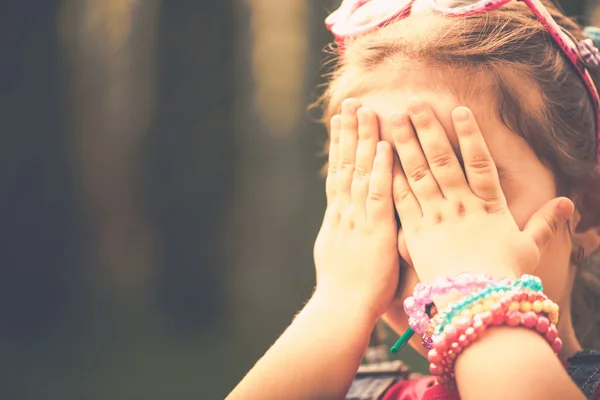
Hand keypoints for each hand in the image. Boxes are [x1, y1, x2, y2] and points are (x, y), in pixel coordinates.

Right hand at [313, 98, 399, 318]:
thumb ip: (344, 230)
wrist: (341, 309)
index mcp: (338, 216)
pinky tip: (384, 147)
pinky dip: (379, 170)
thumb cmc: (344, 288)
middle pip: (345, 164)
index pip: (338, 172)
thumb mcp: (337, 252)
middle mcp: (344, 211)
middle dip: (348, 132)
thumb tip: (342, 218)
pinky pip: (378, 195)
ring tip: (365, 110)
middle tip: (351, 102)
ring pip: (358, 172)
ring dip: (362, 140)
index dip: (340, 145)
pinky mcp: (375, 231)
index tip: (340, 121)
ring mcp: (358, 218)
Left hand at [389, 99, 573, 297]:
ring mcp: (435, 217)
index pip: (479, 162)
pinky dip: (391, 178)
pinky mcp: (415, 233)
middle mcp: (460, 205)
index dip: (470, 135)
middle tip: (414, 102)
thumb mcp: (529, 248)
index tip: (459, 110)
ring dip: (404, 144)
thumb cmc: (504, 278)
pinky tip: (379, 159)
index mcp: (489, 206)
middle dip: (427, 129)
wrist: (476, 305)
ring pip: (417, 173)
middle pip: (441, 160)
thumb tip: (569, 204)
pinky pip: (401, 200)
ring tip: (393, 119)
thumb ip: (545, 223)